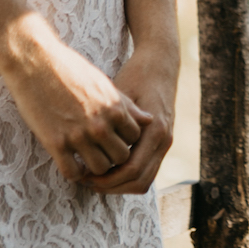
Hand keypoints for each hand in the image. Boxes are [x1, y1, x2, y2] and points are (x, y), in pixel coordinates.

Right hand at [0, 16, 156, 184]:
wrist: (37, 61)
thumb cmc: (71, 69)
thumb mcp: (105, 84)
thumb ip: (127, 105)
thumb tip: (148, 119)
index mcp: (115, 107)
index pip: (135, 138)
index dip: (126, 142)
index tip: (115, 141)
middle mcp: (101, 123)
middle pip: (121, 157)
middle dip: (113, 158)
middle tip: (101, 155)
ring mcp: (78, 135)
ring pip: (99, 168)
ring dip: (95, 169)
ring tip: (87, 162)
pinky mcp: (55, 143)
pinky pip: (72, 172)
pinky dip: (74, 173)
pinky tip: (70, 163)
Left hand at [82, 39, 177, 195]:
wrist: (161, 61)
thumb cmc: (136, 74)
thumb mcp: (119, 95)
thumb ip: (109, 122)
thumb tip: (85, 150)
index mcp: (155, 130)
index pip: (131, 170)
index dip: (106, 179)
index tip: (83, 176)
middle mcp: (164, 140)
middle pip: (138, 182)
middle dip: (111, 187)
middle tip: (85, 182)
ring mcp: (165, 142)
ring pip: (144, 180)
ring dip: (119, 185)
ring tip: (94, 178)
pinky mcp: (161, 141)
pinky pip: (146, 170)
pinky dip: (127, 176)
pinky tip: (107, 168)